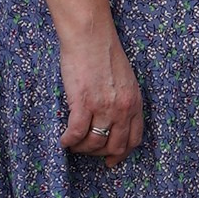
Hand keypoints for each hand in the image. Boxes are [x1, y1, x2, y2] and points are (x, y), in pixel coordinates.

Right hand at [56, 22, 144, 167]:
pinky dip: (68, 142)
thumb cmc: (104, 53)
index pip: (134, 139)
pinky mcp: (84, 103)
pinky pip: (77, 134)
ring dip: (82, 149)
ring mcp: (104, 107)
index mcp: (135, 102)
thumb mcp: (125, 79)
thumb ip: (123, 100)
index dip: (121, 153)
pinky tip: (63, 140)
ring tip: (73, 144)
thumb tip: (114, 120)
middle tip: (86, 150)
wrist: (91, 36)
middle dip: (100, 154)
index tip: (111, 161)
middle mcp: (123, 108)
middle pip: (115, 146)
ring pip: (95, 143)